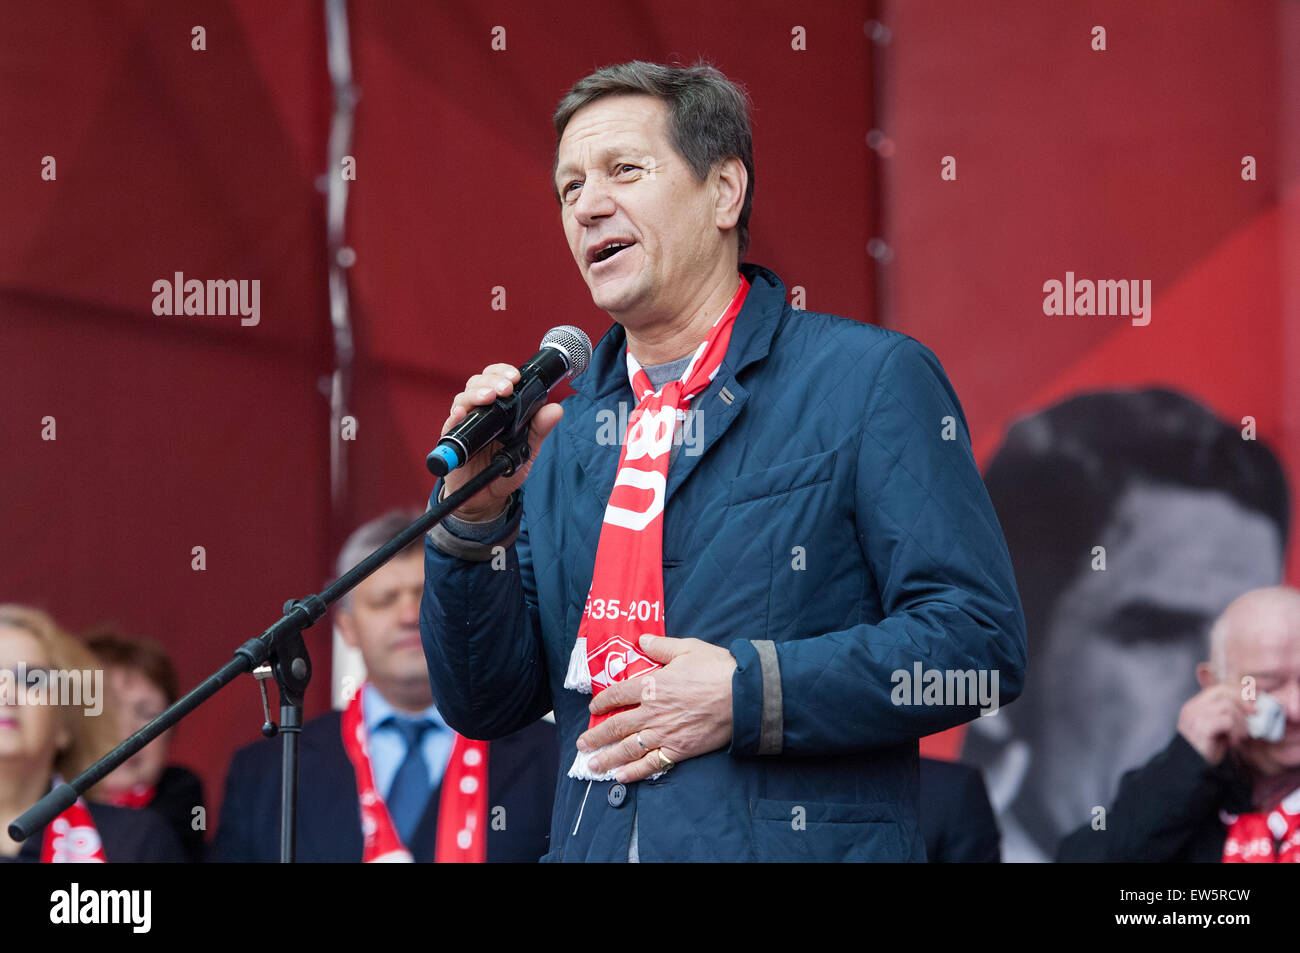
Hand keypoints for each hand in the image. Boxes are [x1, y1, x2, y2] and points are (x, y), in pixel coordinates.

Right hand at [440, 363, 563, 520]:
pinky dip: (455, 417)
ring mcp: (464, 425)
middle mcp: (479, 412)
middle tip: (506, 388)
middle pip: (477, 383)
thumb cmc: (505, 469)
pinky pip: (450, 426)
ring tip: (489, 397)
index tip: (515, 376)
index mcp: (497, 408)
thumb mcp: (528, 448)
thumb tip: (556, 409)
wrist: (487, 498)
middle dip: (492, 380)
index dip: (502, 372)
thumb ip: (540, 429)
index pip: (495, 379)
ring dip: (475, 394)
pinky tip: (461, 413)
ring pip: (463, 399)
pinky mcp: (452, 442)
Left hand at [576, 634, 736, 781]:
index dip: (602, 701)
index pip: (617, 694)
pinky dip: (634, 772)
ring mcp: (664, 733)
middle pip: (616, 726)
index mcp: (651, 685)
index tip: (594, 708)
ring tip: (592, 765)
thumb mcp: (687, 648)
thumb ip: (661, 646)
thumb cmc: (716, 668)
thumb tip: (643, 639)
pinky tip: (621, 777)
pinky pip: (651, 764)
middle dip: (596, 737)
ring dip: (607, 758)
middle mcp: (652, 712)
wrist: (743, 695)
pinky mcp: (679, 750)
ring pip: (628, 748)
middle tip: (582, 745)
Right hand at [1177, 684, 1254, 764]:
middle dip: (1242, 702)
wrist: (1190, 769)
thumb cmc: (1205, 750)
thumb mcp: (1215, 728)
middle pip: (1223, 691)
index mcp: (1194, 706)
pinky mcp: (1202, 728)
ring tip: (1240, 736)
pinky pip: (1227, 720)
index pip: (1218, 688)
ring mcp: (1195, 717)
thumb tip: (1248, 706)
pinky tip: (1233, 741)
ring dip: (1241, 721)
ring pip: (1227, 706)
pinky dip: (1236, 730)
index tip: (1251, 705)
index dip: (1238, 693)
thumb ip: (1224, 714)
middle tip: (1253, 715)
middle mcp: (1192, 708)